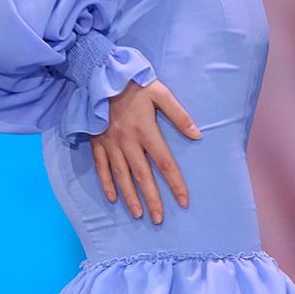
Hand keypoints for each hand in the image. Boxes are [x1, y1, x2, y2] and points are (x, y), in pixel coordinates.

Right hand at [92, 78, 201, 223]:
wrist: (98, 75)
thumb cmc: (133, 84)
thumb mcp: (160, 93)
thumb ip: (179, 115)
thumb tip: (197, 135)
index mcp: (146, 131)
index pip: (165, 164)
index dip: (175, 184)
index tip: (183, 201)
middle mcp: (128, 142)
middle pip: (143, 176)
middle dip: (152, 199)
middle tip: (158, 219)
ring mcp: (110, 144)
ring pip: (121, 176)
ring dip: (130, 197)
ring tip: (138, 214)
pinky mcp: (96, 142)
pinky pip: (101, 167)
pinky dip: (106, 183)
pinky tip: (113, 198)